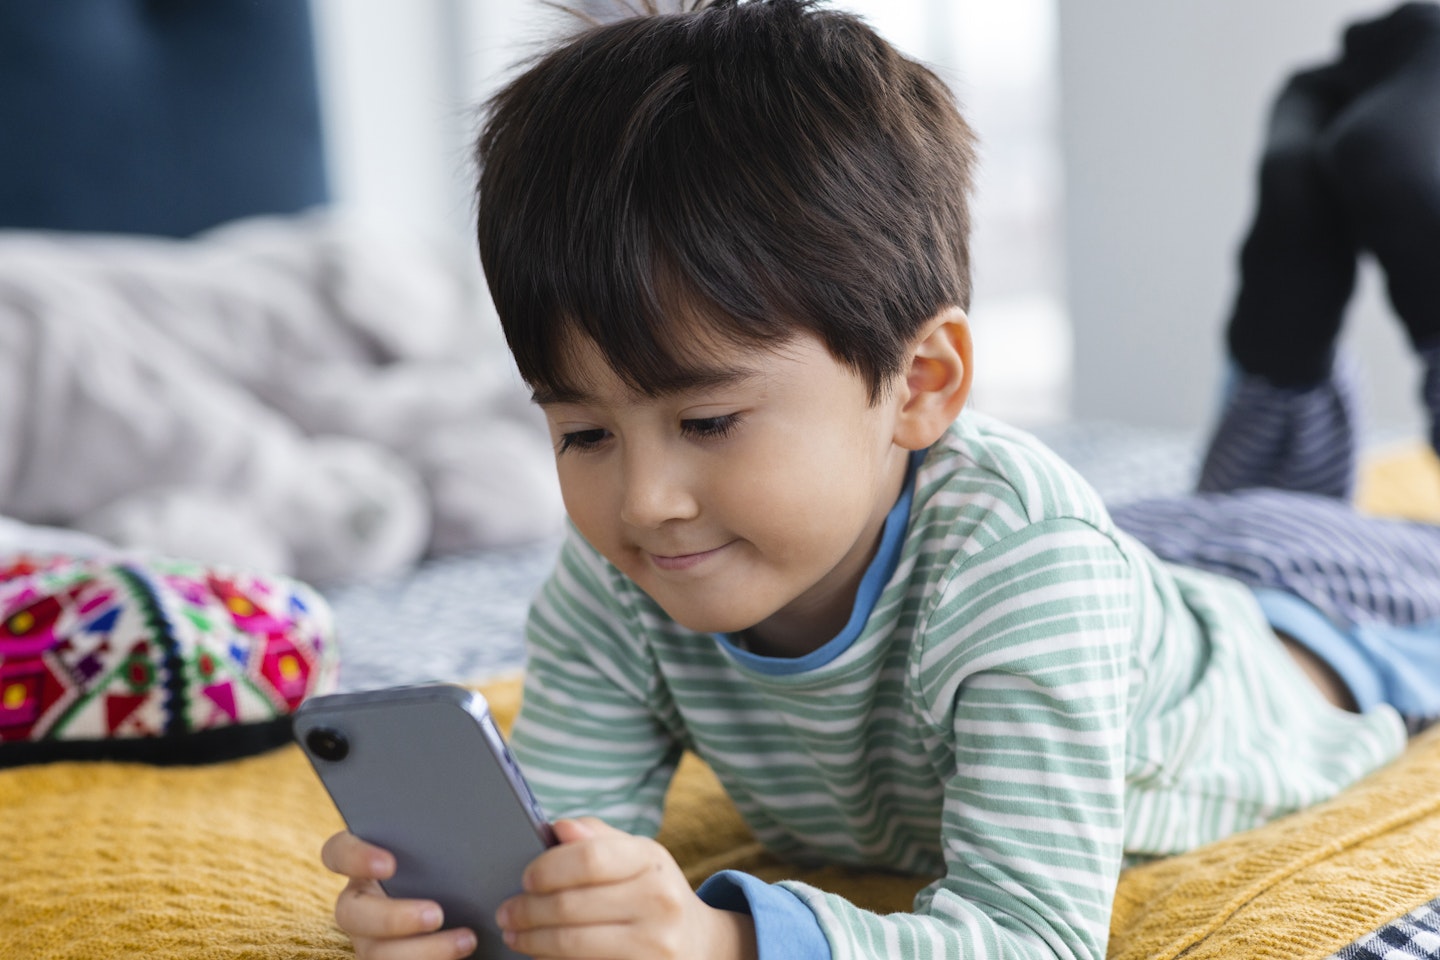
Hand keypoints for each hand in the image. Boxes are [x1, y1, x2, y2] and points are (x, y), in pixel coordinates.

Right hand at [320, 831, 479, 959]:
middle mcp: (360, 904)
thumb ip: (440, 838)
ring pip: (375, 953)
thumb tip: (470, 819)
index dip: (355, 857)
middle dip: (393, 918)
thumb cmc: (454, 869)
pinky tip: (462, 955)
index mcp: (365, 866)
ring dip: (423, 951)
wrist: (468, 910)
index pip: (338, 852)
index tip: (390, 864)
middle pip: (352, 913)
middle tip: (437, 913)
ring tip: (466, 940)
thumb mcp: (444, 852)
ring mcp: (369, 940)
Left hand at [495, 818, 757, 959]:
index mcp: (651, 860)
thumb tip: (559, 827)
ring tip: (515, 934)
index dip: (548, 869)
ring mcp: (654, 946)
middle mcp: (658, 902)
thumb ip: (597, 839)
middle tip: (506, 913)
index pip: (589, 858)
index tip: (525, 879)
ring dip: (532, 940)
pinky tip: (541, 953)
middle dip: (527, 911)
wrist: (700, 944)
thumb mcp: (637, 856)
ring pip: (571, 944)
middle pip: (571, 905)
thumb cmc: (653, 892)